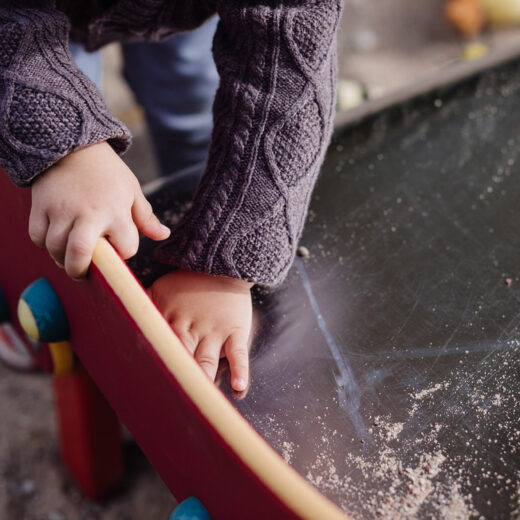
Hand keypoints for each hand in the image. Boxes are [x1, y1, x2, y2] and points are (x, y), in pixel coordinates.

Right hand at [29, 142, 169, 279]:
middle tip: (84, 273)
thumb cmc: (107, 172)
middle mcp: (88, 214)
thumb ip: (145, 217)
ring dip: (62, 259)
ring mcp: (61, 211)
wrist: (71, 144)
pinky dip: (45, 244)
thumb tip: (164, 235)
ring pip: (56, 249)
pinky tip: (56, 240)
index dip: (124, 251)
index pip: (125, 248)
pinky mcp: (41, 206)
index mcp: (116, 212)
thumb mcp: (132, 190)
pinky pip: (38, 236)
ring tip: (70, 257)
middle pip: (80, 255)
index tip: (119, 246)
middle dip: (80, 271)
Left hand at [147, 270, 252, 390]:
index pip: (157, 347)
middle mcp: (191, 327)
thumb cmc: (188, 283)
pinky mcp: (235, 331)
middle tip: (169, 401)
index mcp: (169, 319)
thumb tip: (120, 322)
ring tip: (200, 399)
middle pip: (180, 358)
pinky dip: (240, 370)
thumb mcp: (160, 289)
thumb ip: (143, 307)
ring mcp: (214, 330)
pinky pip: (238, 353)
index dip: (151, 367)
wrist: (222, 266)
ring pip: (206, 360)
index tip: (144, 387)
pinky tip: (238, 386)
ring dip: (203, 379)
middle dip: (175, 379)